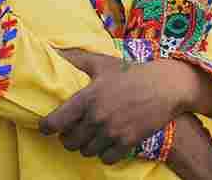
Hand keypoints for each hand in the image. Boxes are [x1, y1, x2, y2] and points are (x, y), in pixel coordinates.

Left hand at [41, 52, 193, 164]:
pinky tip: (106, 142)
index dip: (46, 127)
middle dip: (67, 137)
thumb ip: (76, 60)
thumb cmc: (131, 72)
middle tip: (72, 130)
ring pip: (86, 151)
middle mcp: (97, 117)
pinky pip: (106, 158)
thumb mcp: (102, 63)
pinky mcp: (127, 142)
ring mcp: (113, 132)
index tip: (46, 126)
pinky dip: (103, 153)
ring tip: (90, 135)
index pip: (55, 122)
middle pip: (69, 142)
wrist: (165, 86)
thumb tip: (54, 52)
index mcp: (87, 97)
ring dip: (85, 145)